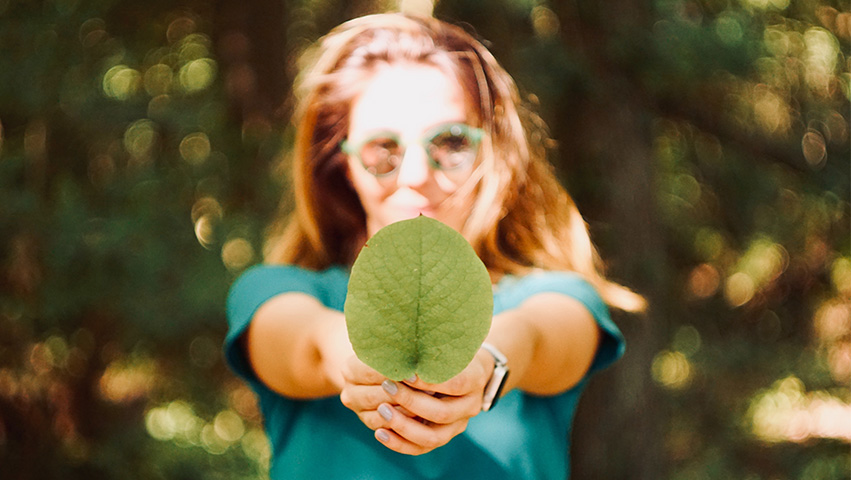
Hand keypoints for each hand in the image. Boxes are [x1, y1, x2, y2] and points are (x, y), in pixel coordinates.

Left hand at [340, 350, 493, 454]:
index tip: (405, 373)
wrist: (469, 371)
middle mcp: (470, 406)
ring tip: (381, 410)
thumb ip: (431, 346)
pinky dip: (400, 443)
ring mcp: (458, 425)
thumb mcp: (448, 342)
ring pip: (432, 437)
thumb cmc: (451, 350)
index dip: (429, 381)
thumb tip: (401, 338)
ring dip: (403, 426)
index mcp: (475, 379)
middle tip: (386, 387)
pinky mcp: (443, 436)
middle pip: (441, 413)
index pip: (455, 383)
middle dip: (410, 401)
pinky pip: (421, 448)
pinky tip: (380, 432)